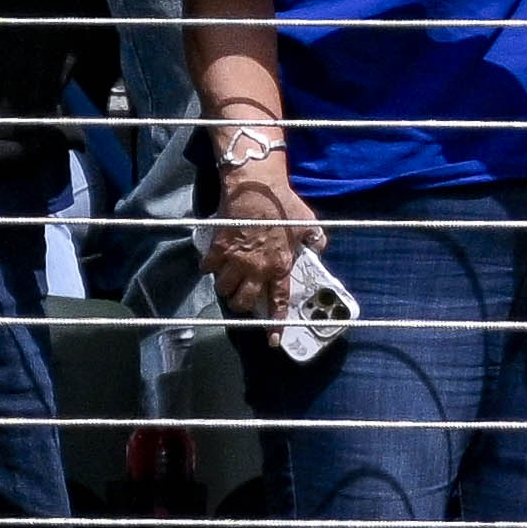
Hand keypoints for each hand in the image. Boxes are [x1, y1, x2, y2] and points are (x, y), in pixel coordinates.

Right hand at [199, 148, 324, 322]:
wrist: (256, 187)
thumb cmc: (284, 205)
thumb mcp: (309, 224)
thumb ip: (315, 240)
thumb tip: (318, 247)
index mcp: (280, 267)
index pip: (278, 302)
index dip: (275, 323)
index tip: (271, 339)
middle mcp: (257, 268)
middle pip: (243, 301)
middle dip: (241, 304)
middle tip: (241, 298)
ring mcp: (236, 259)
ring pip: (224, 288)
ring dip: (225, 288)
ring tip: (227, 283)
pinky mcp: (219, 247)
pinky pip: (208, 267)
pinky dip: (208, 269)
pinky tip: (211, 265)